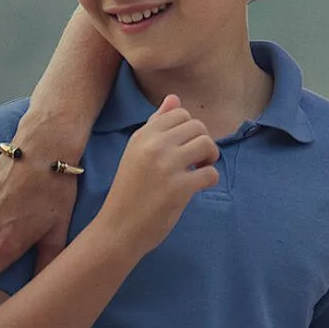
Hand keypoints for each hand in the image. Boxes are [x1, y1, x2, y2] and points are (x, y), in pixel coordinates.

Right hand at [99, 95, 219, 252]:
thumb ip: (156, 126)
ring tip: (200, 170)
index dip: (189, 129)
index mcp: (142, 136)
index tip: (185, 146)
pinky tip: (198, 186)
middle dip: (203, 142)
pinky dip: (210, 179)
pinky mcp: (178, 188)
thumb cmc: (130, 191)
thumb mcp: (136, 153)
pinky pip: (211, 173)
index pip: (179, 113)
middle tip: (196, 160)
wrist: (117, 229)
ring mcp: (166, 167)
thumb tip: (174, 98)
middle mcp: (153, 147)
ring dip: (210, 157)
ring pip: (207, 144)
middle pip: (197, 127)